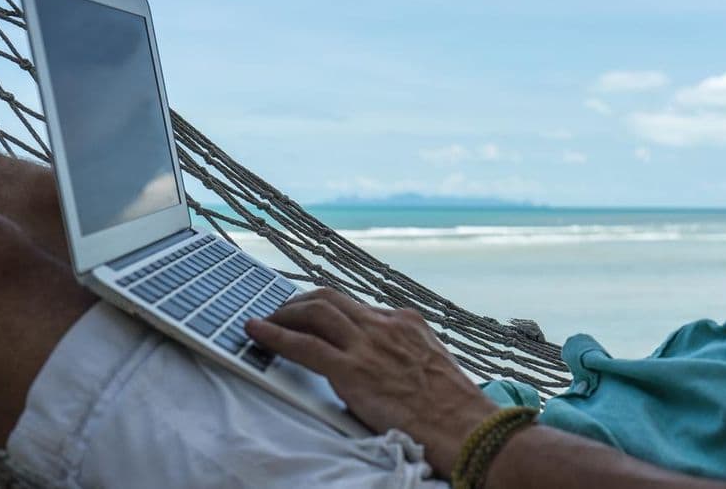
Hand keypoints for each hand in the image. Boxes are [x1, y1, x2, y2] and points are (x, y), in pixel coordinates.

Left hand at [244, 287, 497, 476]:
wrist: (468, 427)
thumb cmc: (455, 406)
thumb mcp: (432, 363)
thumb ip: (404, 352)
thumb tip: (383, 359)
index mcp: (405, 321)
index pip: (356, 306)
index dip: (328, 308)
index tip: (312, 313)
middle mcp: (384, 324)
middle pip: (330, 298)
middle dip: (300, 301)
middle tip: (282, 312)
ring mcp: (368, 344)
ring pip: (314, 311)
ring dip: (285, 313)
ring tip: (266, 321)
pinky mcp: (353, 369)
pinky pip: (304, 345)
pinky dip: (275, 335)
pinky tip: (257, 331)